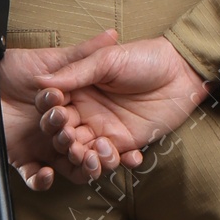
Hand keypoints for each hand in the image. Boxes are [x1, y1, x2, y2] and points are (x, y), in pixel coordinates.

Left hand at [0, 31, 133, 190]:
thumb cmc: (12, 66)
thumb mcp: (52, 60)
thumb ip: (83, 53)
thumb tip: (112, 35)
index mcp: (74, 112)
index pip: (101, 131)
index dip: (117, 141)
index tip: (134, 149)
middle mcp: (62, 131)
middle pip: (88, 151)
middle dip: (99, 156)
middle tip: (103, 152)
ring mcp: (42, 146)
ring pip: (68, 166)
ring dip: (77, 168)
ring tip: (81, 160)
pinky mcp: (21, 158)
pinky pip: (34, 176)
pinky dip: (40, 179)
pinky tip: (46, 173)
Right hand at [35, 36, 211, 171]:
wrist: (180, 72)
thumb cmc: (143, 57)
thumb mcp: (106, 60)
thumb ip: (75, 72)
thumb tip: (39, 81)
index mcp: (76, 90)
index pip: (53, 107)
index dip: (50, 114)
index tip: (56, 115)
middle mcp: (85, 112)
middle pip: (64, 133)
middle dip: (65, 140)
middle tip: (72, 140)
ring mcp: (103, 129)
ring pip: (84, 151)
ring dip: (85, 157)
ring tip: (94, 154)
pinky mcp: (123, 143)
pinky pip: (110, 159)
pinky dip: (110, 162)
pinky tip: (119, 155)